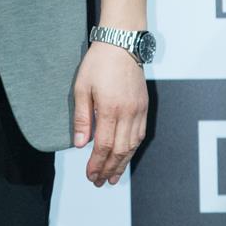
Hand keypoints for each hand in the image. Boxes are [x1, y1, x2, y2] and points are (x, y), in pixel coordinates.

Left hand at [72, 40, 147, 186]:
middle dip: (108, 169)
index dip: (96, 163)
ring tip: (113, 176)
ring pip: (132, 145)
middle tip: (99, 181)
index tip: (90, 175)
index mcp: (110, 109)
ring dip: (122, 163)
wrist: (122, 43)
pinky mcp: (144, 106)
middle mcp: (127, 113)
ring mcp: (138, 110)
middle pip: (119, 150)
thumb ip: (82, 117)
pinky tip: (125, 155)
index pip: (103, 146)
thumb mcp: (82, 86)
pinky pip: (140, 134)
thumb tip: (80, 144)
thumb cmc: (99, 62)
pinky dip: (132, 149)